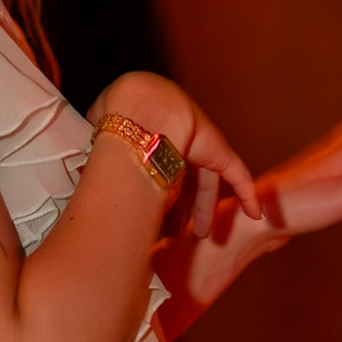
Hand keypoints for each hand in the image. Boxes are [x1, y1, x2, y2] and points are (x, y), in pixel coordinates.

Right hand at [87, 71, 261, 236]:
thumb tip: (85, 186)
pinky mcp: (218, 149)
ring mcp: (200, 142)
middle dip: (181, 208)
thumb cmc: (116, 122)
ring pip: (207, 183)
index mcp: (152, 136)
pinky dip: (246, 194)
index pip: (159, 171)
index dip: (158, 195)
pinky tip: (255, 215)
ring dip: (205, 209)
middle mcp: (178, 138)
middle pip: (183, 180)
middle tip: (178, 234)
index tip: (152, 217)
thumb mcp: (103, 144)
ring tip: (201, 235)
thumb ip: (100, 161)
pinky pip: (237, 174)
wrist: (138, 106)